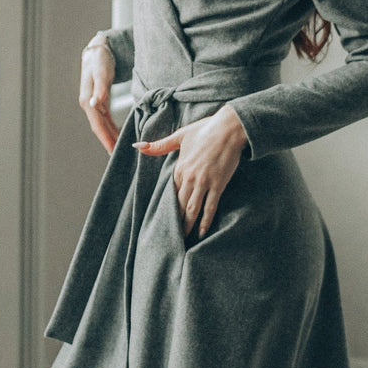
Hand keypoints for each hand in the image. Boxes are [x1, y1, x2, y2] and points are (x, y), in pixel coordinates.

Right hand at [79, 40, 119, 152]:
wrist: (98, 50)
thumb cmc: (100, 60)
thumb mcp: (101, 72)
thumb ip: (99, 89)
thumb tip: (95, 104)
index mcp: (88, 101)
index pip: (97, 125)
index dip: (105, 139)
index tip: (112, 151)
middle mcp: (89, 104)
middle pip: (99, 128)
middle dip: (107, 142)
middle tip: (117, 157)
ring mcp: (94, 103)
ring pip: (103, 125)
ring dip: (109, 137)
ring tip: (118, 150)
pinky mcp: (100, 101)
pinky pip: (105, 119)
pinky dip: (111, 128)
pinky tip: (118, 134)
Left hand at [133, 105, 247, 237]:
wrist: (229, 128)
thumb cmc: (205, 129)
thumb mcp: (180, 136)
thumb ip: (159, 145)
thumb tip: (138, 147)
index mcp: (179, 168)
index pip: (170, 192)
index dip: (167, 206)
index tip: (164, 218)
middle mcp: (189, 178)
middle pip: (179, 205)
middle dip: (175, 221)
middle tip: (171, 236)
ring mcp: (204, 183)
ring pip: (192, 209)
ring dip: (187, 225)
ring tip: (183, 239)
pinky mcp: (218, 185)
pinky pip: (210, 207)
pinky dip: (205, 221)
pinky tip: (201, 233)